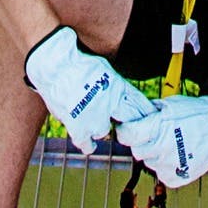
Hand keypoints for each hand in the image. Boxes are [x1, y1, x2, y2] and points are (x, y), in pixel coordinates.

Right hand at [23, 26, 155, 154]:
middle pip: (126, 121)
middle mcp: (109, 105)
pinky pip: (87, 143)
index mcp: (118, 88)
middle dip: (128, 122)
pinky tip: (90, 143)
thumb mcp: (104, 69)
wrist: (55, 66)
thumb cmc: (77, 63)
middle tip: (125, 123)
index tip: (151, 118)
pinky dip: (88, 143)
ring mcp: (94, 118)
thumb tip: (120, 93)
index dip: (145, 112)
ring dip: (100, 125)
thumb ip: (113, 84)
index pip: (139, 105)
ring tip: (92, 117)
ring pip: (103, 131)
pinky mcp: (78, 127)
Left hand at [118, 94, 207, 185]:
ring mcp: (169, 165)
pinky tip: (177, 154)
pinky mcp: (175, 177)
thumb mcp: (172, 103)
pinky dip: (165, 165)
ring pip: (149, 162)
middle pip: (137, 150)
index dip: (125, 130)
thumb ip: (151, 111)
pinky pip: (160, 173)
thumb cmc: (199, 113)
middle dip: (143, 142)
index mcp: (158, 127)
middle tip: (155, 134)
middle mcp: (161, 147)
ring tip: (172, 143)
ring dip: (155, 154)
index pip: (127, 134)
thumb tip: (135, 114)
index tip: (128, 128)